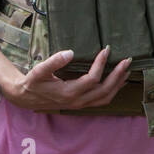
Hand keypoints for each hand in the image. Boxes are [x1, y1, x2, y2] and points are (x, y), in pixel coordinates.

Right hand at [0, 45, 131, 110]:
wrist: (26, 97)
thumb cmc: (32, 82)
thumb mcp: (39, 70)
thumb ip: (54, 61)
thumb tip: (70, 52)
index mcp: (68, 92)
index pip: (92, 79)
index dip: (101, 64)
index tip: (106, 49)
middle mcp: (77, 101)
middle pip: (105, 90)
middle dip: (118, 75)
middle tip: (127, 60)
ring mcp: (80, 104)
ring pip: (106, 98)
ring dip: (118, 84)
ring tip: (127, 70)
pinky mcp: (81, 104)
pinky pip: (102, 100)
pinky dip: (112, 91)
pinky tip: (117, 81)